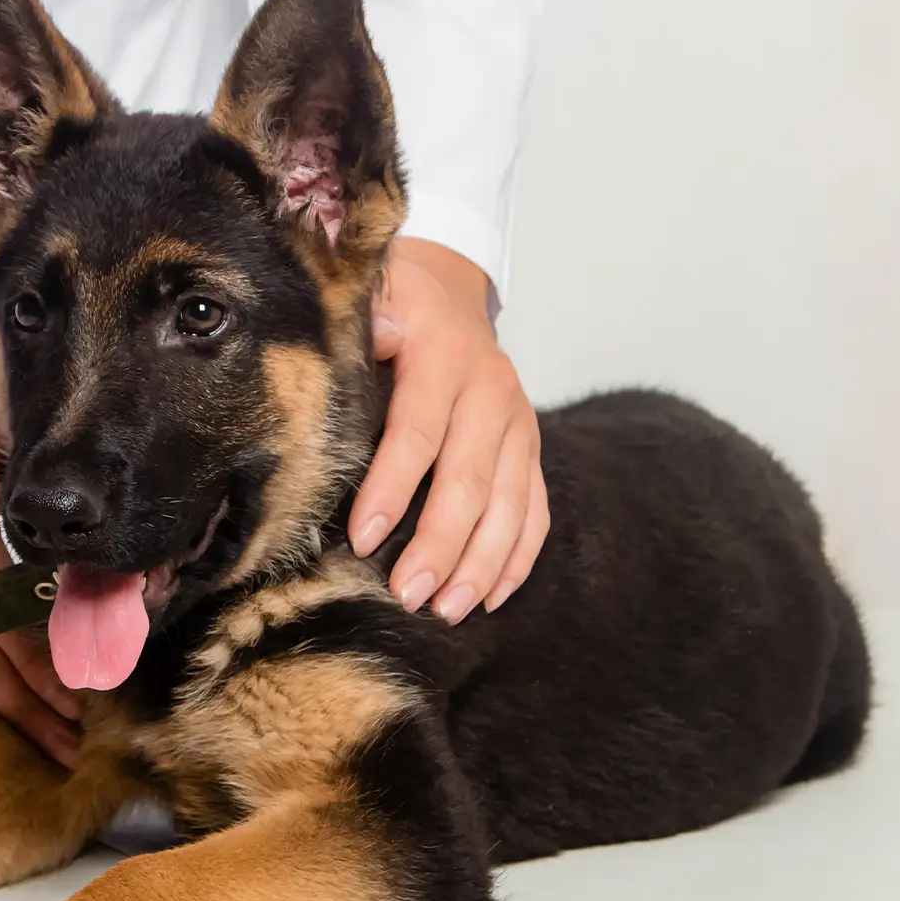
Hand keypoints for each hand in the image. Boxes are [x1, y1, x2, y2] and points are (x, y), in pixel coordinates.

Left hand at [349, 238, 548, 622]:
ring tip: (448, 610)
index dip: (392, 487)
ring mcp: (518, 421)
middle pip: (469, 480)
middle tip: (407, 595)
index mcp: (444, 355)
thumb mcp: (372, 295)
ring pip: (509, 504)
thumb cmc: (393, 308)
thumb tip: (364, 340)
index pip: (417, 431)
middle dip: (439, 545)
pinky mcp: (530, 446)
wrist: (449, 291)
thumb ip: (364, 318)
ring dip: (481, 564)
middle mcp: (491, 390)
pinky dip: (518, 556)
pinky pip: (535, 508)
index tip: (364, 538)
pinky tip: (492, 597)